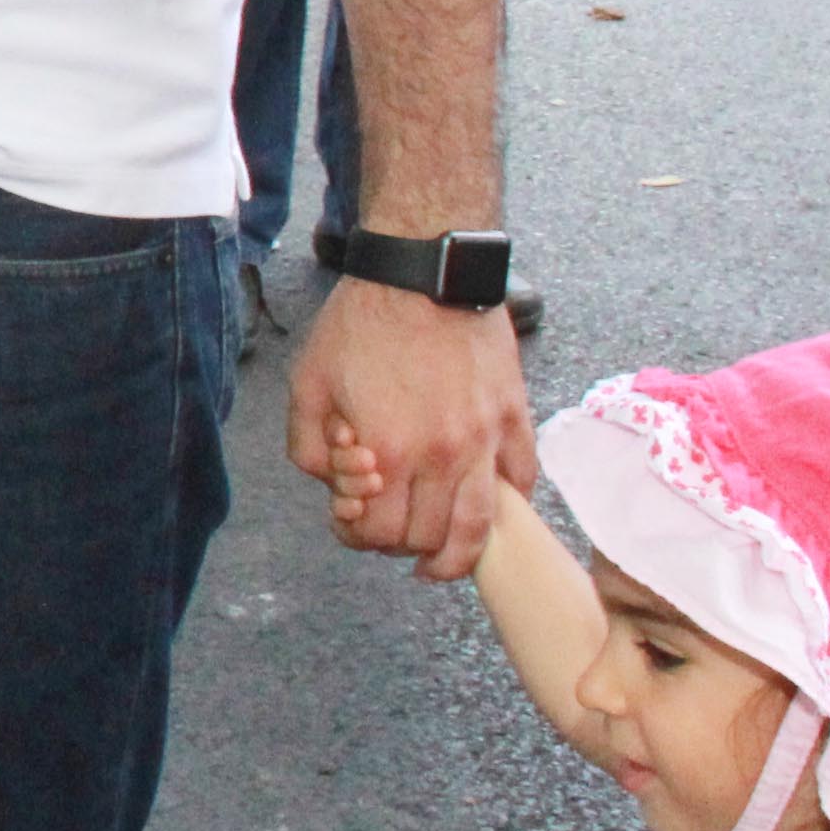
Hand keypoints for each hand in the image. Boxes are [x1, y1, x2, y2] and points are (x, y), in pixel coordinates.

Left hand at [289, 278, 535, 579]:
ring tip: (442, 562)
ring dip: (458, 554)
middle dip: (401, 544)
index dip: (357, 535)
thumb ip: (310, 448)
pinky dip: (505, 505)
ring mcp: (486, 440)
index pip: (379, 533)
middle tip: (390, 528)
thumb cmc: (361, 322)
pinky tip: (485, 508)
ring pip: (481, 527)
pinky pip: (521, 482)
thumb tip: (337, 487)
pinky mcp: (514, 418)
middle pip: (429, 538)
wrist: (425, 268)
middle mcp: (444, 457)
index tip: (351, 519)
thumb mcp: (308, 384)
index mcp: (390, 451)